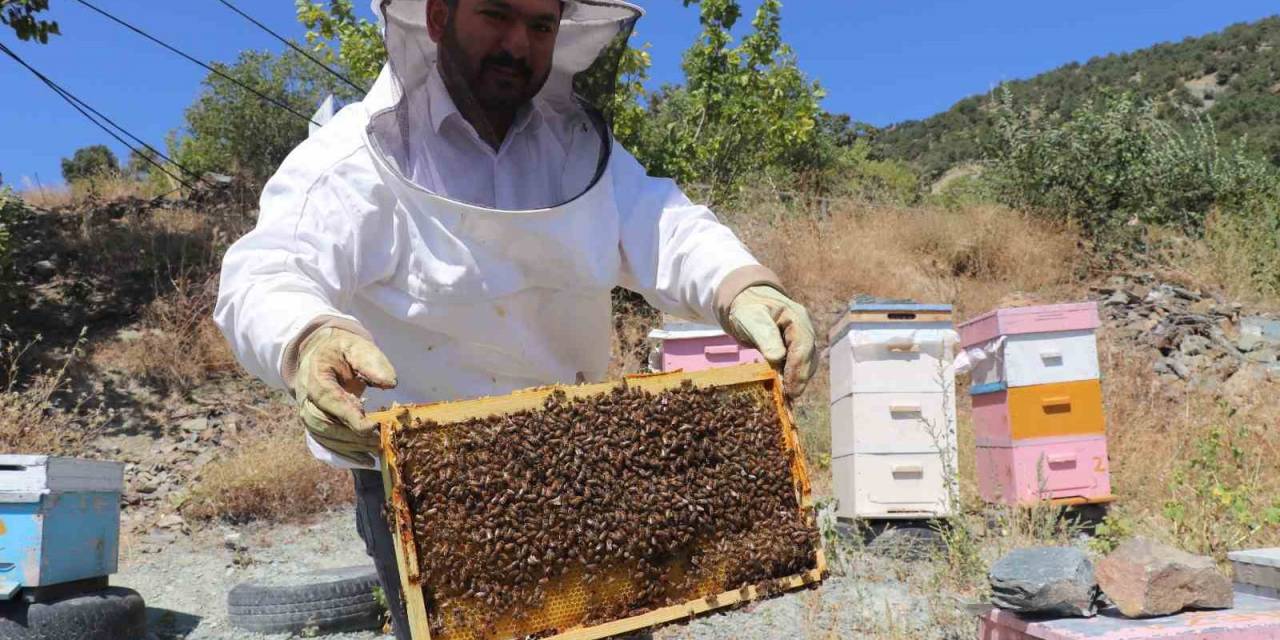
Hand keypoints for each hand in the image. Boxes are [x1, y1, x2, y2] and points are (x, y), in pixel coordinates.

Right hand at [292, 327, 397, 465]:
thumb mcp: (357, 347)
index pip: (330, 400)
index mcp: (316, 377)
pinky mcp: (315, 424)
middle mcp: (306, 399)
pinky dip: (345, 454)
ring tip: (375, 452)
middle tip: (378, 441)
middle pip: (325, 424)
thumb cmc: (342, 351)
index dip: (350, 416)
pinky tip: (365, 461)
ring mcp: (308, 413)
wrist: (321, 354)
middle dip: (352, 436)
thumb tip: (390, 383)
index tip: (373, 425)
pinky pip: (327, 443)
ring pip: (325, 437)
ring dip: (351, 448)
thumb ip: (372, 363)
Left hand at [724, 286, 816, 397]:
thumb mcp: (752, 319)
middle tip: (791, 397)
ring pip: (808, 361)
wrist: (748, 300)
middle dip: (801, 378)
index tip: (791, 389)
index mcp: (796, 317)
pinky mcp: (797, 345)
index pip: (802, 347)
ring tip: (790, 396)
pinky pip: (801, 362)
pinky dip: (796, 376)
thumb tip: (777, 358)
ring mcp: (803, 336)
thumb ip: (765, 336)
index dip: (798, 370)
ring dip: (800, 379)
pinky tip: (788, 388)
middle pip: (809, 356)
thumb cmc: (748, 308)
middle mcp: (805, 327)